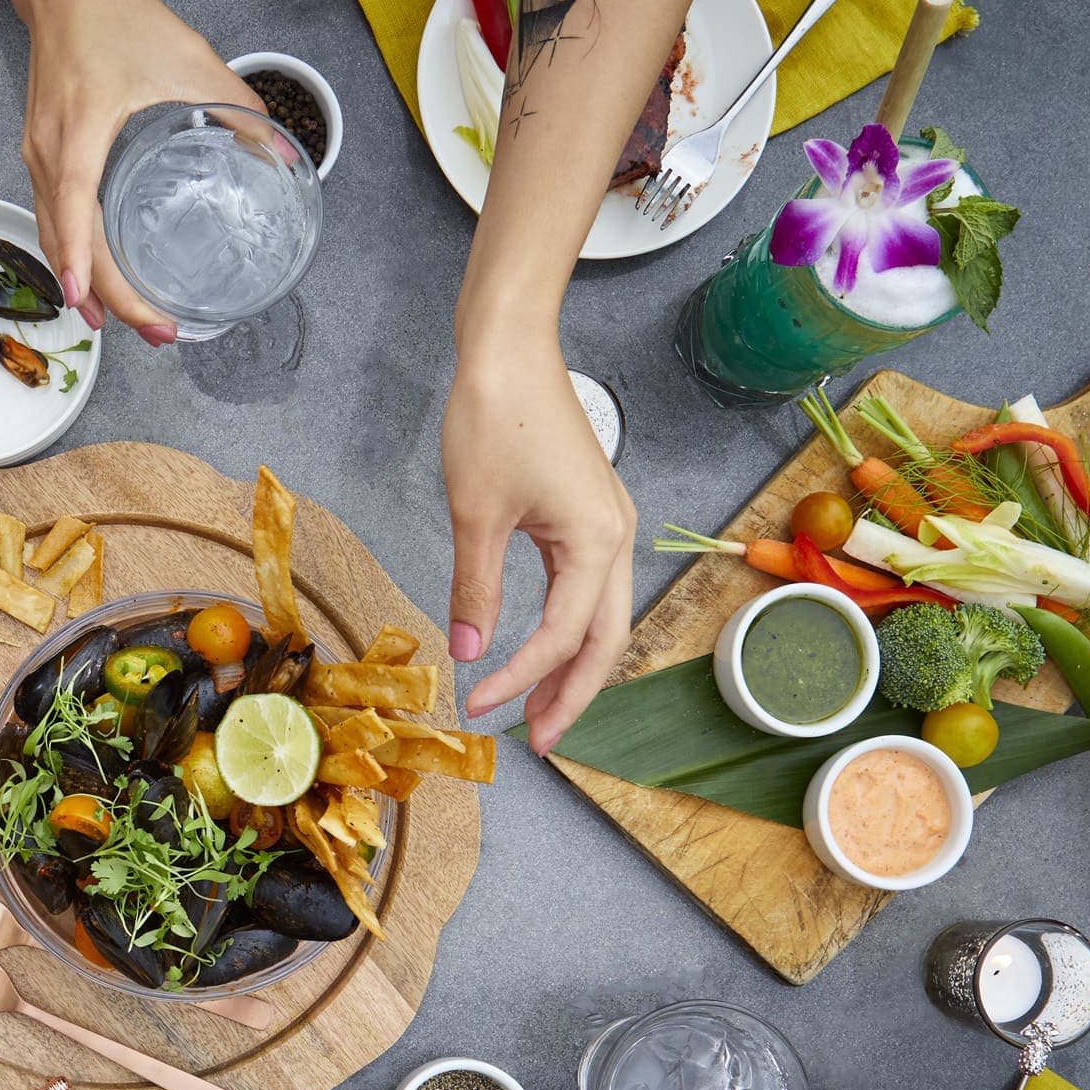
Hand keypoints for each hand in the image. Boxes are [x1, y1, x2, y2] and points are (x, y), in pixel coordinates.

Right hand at [21, 0, 260, 341]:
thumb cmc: (117, 17)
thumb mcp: (190, 57)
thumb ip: (237, 107)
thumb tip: (281, 154)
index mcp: (81, 130)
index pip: (74, 208)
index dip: (85, 262)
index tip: (97, 305)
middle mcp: (49, 150)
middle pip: (66, 241)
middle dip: (106, 297)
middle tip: (156, 334)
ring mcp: (38, 154)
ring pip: (53, 235)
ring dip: (86, 284)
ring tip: (123, 323)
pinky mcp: (40, 153)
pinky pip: (50, 217)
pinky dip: (72, 254)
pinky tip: (95, 279)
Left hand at [441, 328, 634, 752]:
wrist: (511, 348)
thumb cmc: (495, 415)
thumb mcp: (474, 512)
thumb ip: (475, 589)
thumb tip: (470, 651)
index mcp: (598, 542)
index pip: (562, 636)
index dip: (520, 679)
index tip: (477, 706)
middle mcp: (619, 537)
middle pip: (605, 640)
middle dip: (573, 694)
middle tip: (539, 742)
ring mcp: (611, 525)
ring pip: (603, 617)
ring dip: (574, 666)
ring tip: (541, 709)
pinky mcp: (592, 514)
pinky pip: (591, 589)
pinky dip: (571, 627)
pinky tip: (545, 649)